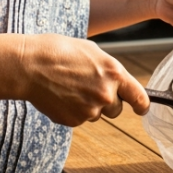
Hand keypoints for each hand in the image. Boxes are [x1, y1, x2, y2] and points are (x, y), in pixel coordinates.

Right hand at [16, 34, 148, 125]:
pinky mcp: (73, 121)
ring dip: (88, 105)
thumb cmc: (59, 52)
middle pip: (116, 109)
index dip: (142, 105)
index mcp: (114, 73)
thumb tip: (115, 81)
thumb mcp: (92, 51)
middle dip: (107, 102)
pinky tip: (60, 95)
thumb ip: (109, 69)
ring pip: (96, 115)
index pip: (139, 97)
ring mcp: (89, 111)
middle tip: (88, 87)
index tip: (142, 108)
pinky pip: (79, 119)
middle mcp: (105, 95)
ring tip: (69, 87)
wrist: (30, 66)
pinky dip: (72, 110)